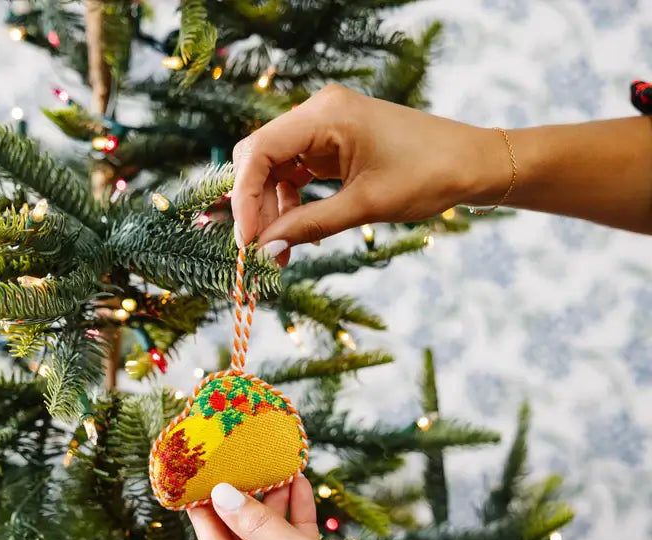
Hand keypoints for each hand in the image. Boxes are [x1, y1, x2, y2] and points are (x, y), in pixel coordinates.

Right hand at [231, 84, 508, 259]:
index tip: (247, 242)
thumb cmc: (427, 176)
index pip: (260, 151)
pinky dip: (290, 203)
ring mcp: (325, 127)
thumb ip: (311, 225)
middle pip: (260, 157)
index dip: (244, 199)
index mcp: (326, 114)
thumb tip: (266, 249)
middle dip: (254, 206)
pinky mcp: (333, 144)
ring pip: (274, 168)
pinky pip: (295, 172)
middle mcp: (319, 112)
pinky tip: (295, 232)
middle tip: (260, 252)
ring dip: (270, 209)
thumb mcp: (366, 206)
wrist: (470, 164)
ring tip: (279, 252)